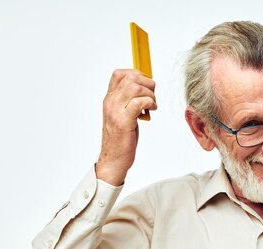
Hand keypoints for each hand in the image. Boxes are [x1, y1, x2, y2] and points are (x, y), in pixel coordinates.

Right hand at [96, 69, 156, 184]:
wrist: (113, 160)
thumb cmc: (121, 139)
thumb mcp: (124, 116)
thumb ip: (130, 102)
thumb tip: (145, 92)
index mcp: (110, 99)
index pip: (119, 74)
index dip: (136, 75)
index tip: (146, 86)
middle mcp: (110, 102)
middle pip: (130, 78)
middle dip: (147, 84)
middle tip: (152, 97)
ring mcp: (115, 111)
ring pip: (135, 88)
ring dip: (149, 95)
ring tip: (152, 106)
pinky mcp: (123, 122)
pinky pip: (139, 103)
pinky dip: (149, 104)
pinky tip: (150, 111)